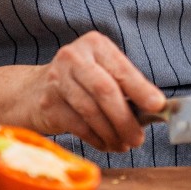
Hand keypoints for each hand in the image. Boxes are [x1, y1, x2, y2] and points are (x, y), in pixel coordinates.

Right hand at [18, 32, 164, 154]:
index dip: (141, 89)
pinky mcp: (48, 104)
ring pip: (91, 111)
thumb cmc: (81, 83)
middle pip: (105, 90)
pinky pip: (78, 126)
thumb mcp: (103, 73)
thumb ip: (126, 86)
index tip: (157, 105)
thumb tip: (157, 109)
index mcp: (94, 44)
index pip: (121, 69)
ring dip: (112, 133)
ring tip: (123, 144)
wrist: (32, 91)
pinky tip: (105, 144)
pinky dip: (96, 139)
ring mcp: (57, 79)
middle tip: (138, 138)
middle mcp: (73, 57)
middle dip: (125, 119)